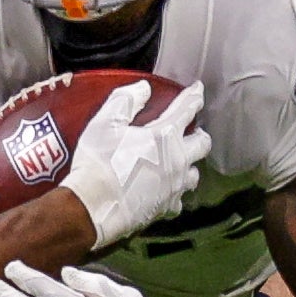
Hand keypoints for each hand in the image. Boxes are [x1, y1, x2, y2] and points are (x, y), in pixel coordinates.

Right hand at [59, 80, 210, 248]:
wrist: (93, 207)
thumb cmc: (98, 163)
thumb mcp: (106, 122)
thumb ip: (127, 100)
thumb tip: (143, 88)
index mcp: (165, 136)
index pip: (187, 109)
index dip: (194, 97)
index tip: (198, 90)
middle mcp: (177, 161)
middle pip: (202, 144)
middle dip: (199, 135)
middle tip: (192, 132)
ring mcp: (174, 187)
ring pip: (194, 174)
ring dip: (190, 165)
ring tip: (180, 162)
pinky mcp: (165, 208)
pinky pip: (179, 199)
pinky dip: (175, 193)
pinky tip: (166, 190)